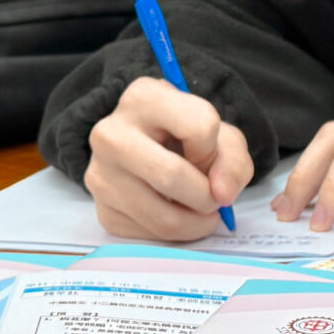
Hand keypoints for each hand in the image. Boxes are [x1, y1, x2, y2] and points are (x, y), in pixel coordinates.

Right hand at [84, 77, 256, 241]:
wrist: (147, 151)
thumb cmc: (185, 138)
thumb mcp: (220, 136)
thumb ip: (233, 161)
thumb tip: (221, 195)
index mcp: (143, 97)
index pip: (199, 126)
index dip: (213, 149)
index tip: (207, 154)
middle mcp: (110, 133)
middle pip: (172, 176)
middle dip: (207, 196)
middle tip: (214, 198)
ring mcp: (100, 174)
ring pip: (162, 217)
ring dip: (196, 222)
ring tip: (201, 210)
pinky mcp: (103, 211)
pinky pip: (150, 235)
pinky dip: (175, 232)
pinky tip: (174, 212)